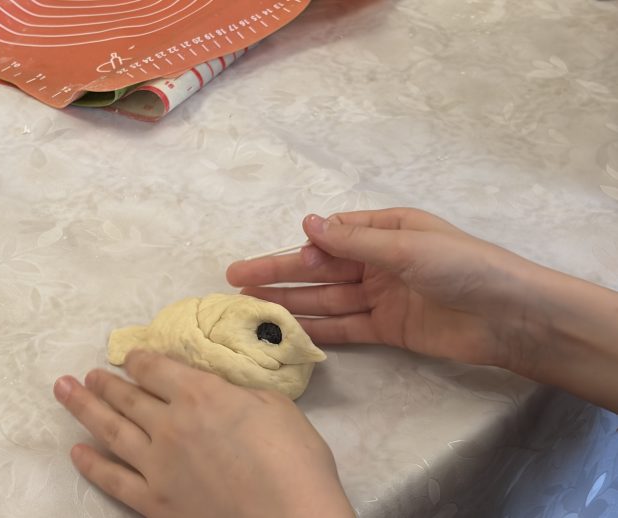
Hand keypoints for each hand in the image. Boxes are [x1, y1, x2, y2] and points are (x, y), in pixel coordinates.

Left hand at [53, 351, 353, 517]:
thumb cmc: (294, 459)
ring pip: (110, 431)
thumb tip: (220, 391)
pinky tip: (76, 452)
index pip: (157, 368)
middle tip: (86, 375)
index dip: (140, 359)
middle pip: (127, 397)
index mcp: (201, 393)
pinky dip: (91, 465)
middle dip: (104, 383)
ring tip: (66, 392)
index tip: (130, 357)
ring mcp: (158, 465)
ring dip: (85, 409)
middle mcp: (170, 424)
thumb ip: (237, 392)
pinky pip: (113, 479)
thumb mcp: (274, 406)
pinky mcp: (154, 502)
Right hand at [227, 208, 541, 374]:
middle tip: (235, 279)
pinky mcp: (387, 330)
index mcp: (384, 232)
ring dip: (290, 302)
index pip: (331, 236)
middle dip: (280, 274)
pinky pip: (345, 327)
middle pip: (320, 269)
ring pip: (326, 299)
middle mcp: (377, 262)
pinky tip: (286, 331)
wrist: (509, 318)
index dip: (299, 249)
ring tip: (249, 306)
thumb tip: (306, 223)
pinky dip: (317, 330)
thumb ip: (354, 241)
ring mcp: (380, 297)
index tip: (269, 260)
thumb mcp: (407, 246)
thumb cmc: (462, 267)